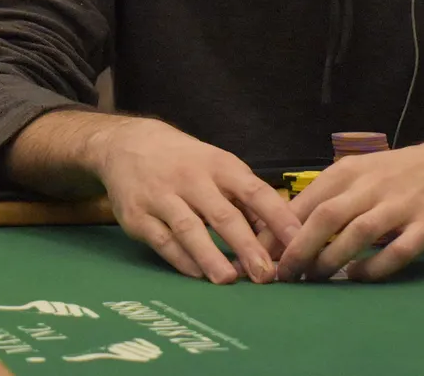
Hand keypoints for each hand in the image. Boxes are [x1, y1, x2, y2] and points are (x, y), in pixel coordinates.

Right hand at [92, 118, 299, 284]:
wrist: (128, 144)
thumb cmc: (186, 161)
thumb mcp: (218, 166)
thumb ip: (245, 199)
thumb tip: (275, 235)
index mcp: (220, 166)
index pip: (254, 191)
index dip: (277, 216)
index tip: (296, 239)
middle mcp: (191, 179)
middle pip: (222, 214)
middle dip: (246, 246)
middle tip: (266, 274)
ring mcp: (162, 197)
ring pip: (189, 228)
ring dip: (210, 256)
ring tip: (229, 280)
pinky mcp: (137, 216)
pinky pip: (161, 240)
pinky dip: (180, 258)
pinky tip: (197, 274)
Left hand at [276, 135, 423, 281]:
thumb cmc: (399, 173)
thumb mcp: (360, 173)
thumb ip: (328, 197)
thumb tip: (283, 229)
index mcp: (350, 172)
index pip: (305, 202)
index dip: (280, 232)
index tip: (261, 256)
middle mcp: (372, 186)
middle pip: (325, 217)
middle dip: (299, 249)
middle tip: (282, 276)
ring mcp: (400, 205)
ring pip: (357, 234)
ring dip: (331, 260)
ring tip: (313, 279)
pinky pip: (396, 251)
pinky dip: (373, 267)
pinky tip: (357, 278)